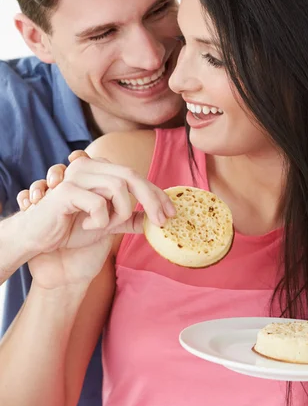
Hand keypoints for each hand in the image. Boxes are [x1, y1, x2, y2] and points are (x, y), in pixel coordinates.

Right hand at [17, 151, 175, 287]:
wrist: (38, 238)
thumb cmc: (70, 227)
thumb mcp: (106, 223)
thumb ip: (128, 218)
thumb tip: (154, 220)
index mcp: (100, 170)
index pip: (136, 176)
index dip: (157, 193)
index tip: (171, 213)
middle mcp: (90, 166)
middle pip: (132, 176)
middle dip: (151, 199)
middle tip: (162, 221)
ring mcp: (77, 175)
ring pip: (118, 188)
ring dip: (119, 213)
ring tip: (105, 225)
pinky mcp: (67, 191)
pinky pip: (98, 204)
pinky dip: (98, 221)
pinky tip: (84, 226)